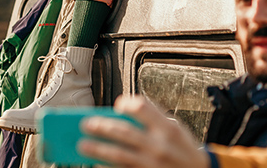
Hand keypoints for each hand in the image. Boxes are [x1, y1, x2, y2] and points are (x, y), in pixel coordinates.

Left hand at [78, 95, 209, 167]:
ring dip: (98, 149)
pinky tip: (97, 164)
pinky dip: (108, 167)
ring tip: (83, 145)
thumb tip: (124, 113)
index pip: (143, 108)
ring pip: (119, 155)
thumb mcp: (176, 130)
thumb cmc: (184, 150)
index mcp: (168, 128)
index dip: (128, 104)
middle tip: (86, 124)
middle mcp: (160, 146)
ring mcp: (152, 164)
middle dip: (103, 127)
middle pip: (125, 132)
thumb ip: (154, 119)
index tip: (118, 105)